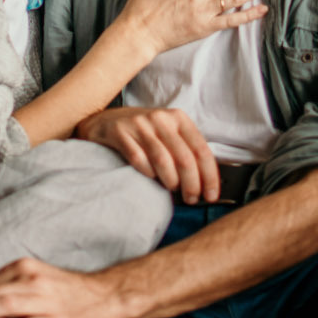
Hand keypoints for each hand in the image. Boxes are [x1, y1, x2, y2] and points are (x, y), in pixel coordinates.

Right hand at [77, 105, 221, 203]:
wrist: (105, 120)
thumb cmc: (142, 132)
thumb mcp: (168, 132)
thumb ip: (185, 149)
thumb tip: (205, 181)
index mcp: (178, 118)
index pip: (201, 150)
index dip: (209, 176)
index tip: (211, 195)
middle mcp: (161, 118)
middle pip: (184, 158)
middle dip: (191, 184)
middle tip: (191, 199)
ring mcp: (139, 124)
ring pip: (163, 160)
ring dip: (171, 181)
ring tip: (173, 190)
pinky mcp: (120, 132)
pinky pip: (138, 159)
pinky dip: (148, 173)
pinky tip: (151, 179)